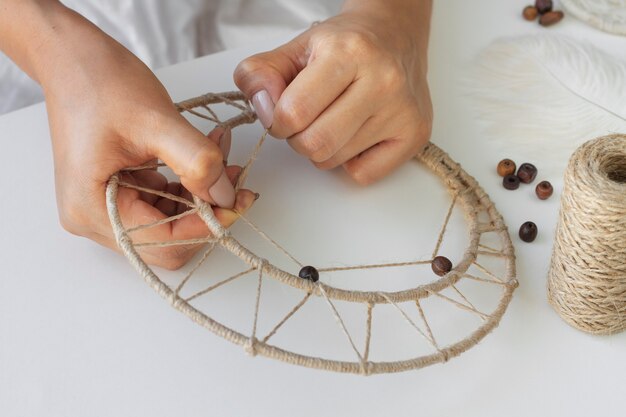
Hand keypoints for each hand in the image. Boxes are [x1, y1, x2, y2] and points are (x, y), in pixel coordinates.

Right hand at [1, 2, 255, 268]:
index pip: (160, 240)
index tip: (238, 200)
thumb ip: (196, 161)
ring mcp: (104, 207)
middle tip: (236, 185)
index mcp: (91, 208)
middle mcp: (93, 217)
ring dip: (201, 198)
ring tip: (225, 162)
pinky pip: (161, 204)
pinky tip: (207, 159)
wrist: (74, 60)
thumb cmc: (100, 84)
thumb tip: (226, 196)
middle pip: (165, 241)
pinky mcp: (117, 192)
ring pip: (168, 224)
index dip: (205, 225)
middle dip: (205, 215)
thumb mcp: (157, 122)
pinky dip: (188, 186)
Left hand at [234, 1, 432, 184]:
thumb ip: (260, 74)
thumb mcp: (294, 48)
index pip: (294, 113)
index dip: (277, 120)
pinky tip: (356, 134)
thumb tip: (263, 108)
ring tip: (333, 121)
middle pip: (315, 144)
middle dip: (298, 139)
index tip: (284, 112)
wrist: (394, 35)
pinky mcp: (415, 134)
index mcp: (347, 53)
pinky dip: (350, 163)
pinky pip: (363, 175)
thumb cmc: (343, 45)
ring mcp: (402, 110)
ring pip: (335, 161)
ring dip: (322, 149)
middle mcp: (382, 81)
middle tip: (306, 121)